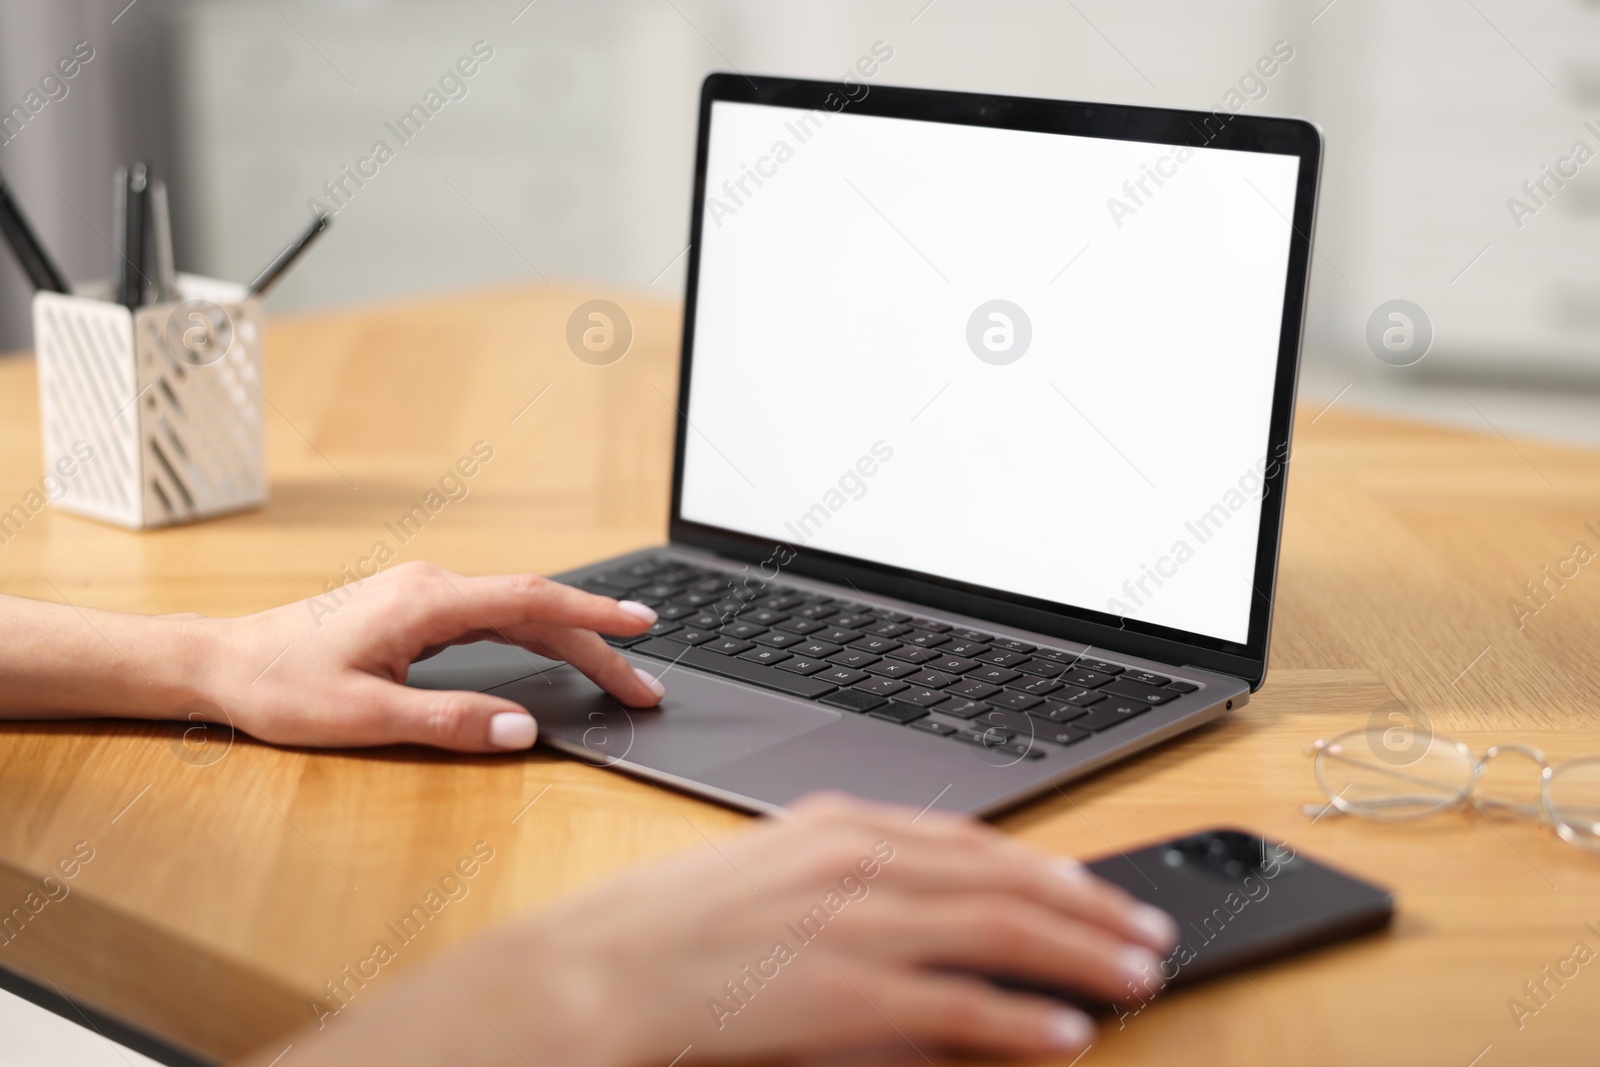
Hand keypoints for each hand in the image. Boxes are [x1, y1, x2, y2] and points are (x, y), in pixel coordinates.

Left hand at [197, 561, 662, 751]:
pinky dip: (535, 634)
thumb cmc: (279, 688)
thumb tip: (523, 729)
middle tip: (643, 687)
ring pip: (517, 613)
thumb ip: (449, 721)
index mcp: (426, 602)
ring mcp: (424, 594)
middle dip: (596, 644)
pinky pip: (492, 616)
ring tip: (616, 674)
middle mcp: (432, 587)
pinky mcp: (415, 610)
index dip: (594, 615)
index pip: (533, 601)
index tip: (643, 626)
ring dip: (569, 640)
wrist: (220, 664)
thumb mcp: (364, 717)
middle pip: (536, 609)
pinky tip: (554, 652)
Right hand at [254, 793, 1179, 1066]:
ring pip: (999, 932)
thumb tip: (914, 903)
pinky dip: (1019, 1019)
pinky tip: (1064, 1034)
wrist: (587, 974)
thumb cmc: (658, 930)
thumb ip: (839, 878)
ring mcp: (853, 924)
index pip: (967, 840)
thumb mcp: (759, 876)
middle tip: (1145, 932)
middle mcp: (853, 860)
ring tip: (1135, 977)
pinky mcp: (845, 993)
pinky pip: (957, 1006)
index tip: (1090, 888)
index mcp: (832, 825)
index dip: (1042, 866)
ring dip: (1079, 955)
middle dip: (1086, 908)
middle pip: (1002, 880)